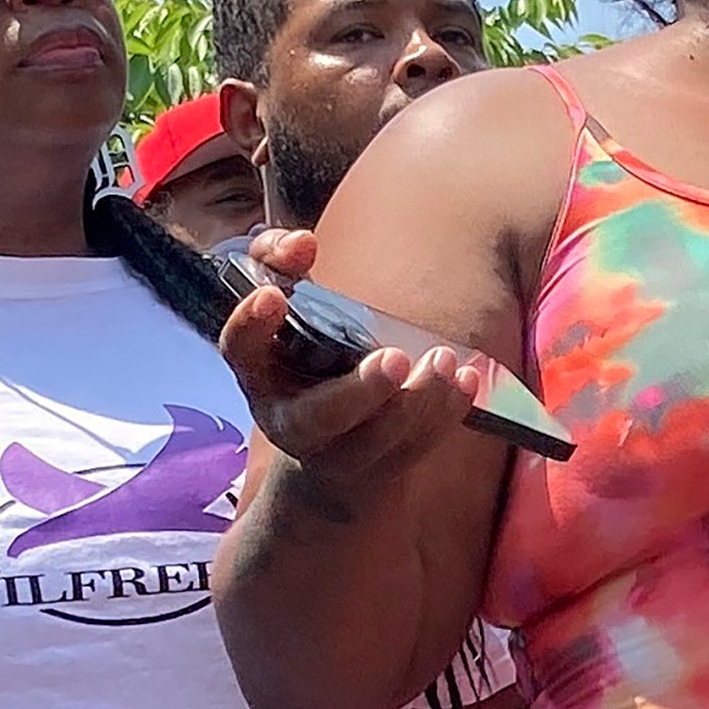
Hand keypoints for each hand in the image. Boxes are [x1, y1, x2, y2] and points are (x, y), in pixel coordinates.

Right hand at [218, 227, 483, 504]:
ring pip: (377, 441)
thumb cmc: (304, 355)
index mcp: (260, 374)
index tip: (275, 295)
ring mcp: (338, 453)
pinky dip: (446, 413)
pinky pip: (416, 448)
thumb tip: (302, 243)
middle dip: (360, 392)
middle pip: (320, 418)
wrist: (326, 443)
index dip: (252, 324)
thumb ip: (279, 262)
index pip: (240, 349)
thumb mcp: (285, 309)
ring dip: (417, 402)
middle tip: (395, 357)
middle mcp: (291, 422)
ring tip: (444, 359)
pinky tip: (467, 378)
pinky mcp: (382, 465)